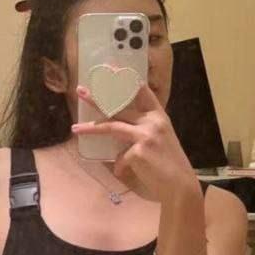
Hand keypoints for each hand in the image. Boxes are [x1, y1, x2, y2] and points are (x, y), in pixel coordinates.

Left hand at [72, 81, 198, 204]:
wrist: (180, 186)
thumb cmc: (168, 165)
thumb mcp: (159, 141)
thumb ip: (141, 131)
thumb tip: (115, 128)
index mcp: (159, 117)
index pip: (142, 90)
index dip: (126, 78)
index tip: (111, 68)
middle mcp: (153, 121)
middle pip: (120, 105)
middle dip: (98, 97)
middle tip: (80, 90)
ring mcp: (146, 134)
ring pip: (112, 126)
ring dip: (91, 128)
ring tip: (75, 129)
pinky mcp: (139, 150)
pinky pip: (119, 158)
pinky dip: (120, 167)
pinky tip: (127, 174)